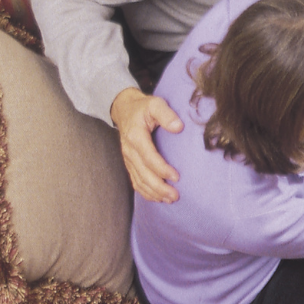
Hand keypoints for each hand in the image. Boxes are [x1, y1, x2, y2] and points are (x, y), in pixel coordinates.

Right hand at [110, 87, 183, 203]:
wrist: (125, 110)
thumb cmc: (143, 107)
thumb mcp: (155, 104)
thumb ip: (166, 114)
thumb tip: (178, 127)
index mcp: (136, 137)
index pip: (148, 157)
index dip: (162, 169)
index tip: (176, 177)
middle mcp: (129, 151)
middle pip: (143, 174)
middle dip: (159, 187)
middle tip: (175, 196)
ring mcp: (128, 159)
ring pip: (139, 181)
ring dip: (154, 193)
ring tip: (170, 199)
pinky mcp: (130, 164)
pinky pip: (135, 181)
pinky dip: (146, 192)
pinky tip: (157, 198)